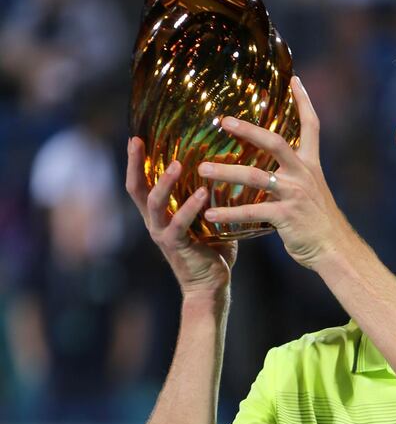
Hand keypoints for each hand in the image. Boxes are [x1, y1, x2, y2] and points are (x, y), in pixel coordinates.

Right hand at [126, 137, 236, 300]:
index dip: (135, 161)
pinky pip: (179, 224)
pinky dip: (190, 207)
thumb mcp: (212, 218)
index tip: (136, 137)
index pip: (141, 182)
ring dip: (165, 182)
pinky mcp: (176, 246)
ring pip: (154, 204)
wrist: (211, 286)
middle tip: (138, 141)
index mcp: (160, 214)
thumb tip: (232, 170)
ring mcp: (162, 234)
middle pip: (136, 189)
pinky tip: (204, 193)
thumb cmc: (213, 250)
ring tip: (178, 164)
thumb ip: (216, 197)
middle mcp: (155, 222)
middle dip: (135, 164)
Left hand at [198, 76, 350, 269]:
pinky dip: (228, 213)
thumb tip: (271, 168)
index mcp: (310, 165)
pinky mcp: (287, 215)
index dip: (304, 101)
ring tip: (202, 169)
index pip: (312, 126)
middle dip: (248, 130)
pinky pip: (252, 211)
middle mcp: (303, 174)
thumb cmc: (319, 222)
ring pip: (255, 177)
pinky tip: (210, 214)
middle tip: (223, 121)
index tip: (294, 79)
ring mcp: (295, 194)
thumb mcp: (312, 191)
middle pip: (276, 142)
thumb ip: (293, 176)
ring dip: (226, 172)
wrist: (335, 248)